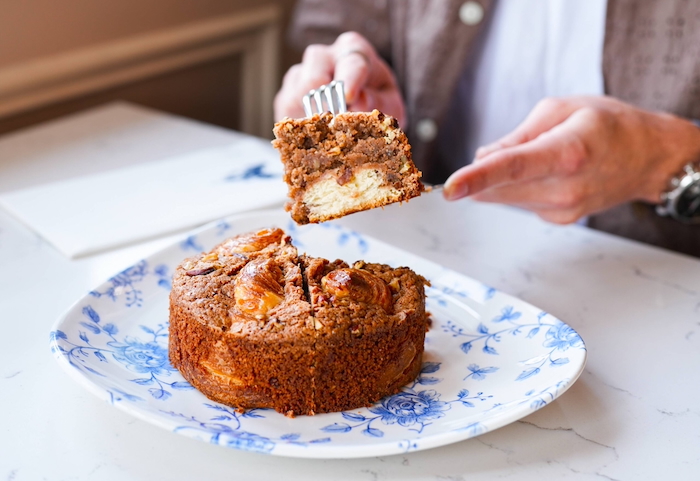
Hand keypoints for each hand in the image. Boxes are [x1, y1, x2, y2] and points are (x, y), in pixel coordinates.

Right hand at [274, 32, 405, 124]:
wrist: (358, 115)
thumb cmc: (377, 102)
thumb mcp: (389, 103)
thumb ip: (378, 102)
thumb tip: (359, 102)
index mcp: (353, 50)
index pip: (351, 63)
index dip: (350, 80)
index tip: (349, 97)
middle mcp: (323, 57)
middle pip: (315, 75)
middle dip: (326, 102)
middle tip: (338, 122)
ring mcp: (299, 75)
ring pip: (299, 96)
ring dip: (315, 119)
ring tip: (332, 131)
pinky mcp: (285, 97)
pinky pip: (288, 113)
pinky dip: (302, 127)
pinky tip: (316, 133)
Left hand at [443, 96, 699, 223]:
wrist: (649, 157)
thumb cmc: (608, 125)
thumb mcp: (562, 109)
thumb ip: (517, 135)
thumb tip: (481, 159)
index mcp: (567, 152)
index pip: (511, 168)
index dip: (476, 178)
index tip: (449, 189)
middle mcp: (564, 188)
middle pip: (498, 188)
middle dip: (485, 172)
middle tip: (507, 150)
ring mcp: (563, 209)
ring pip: (504, 197)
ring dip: (504, 179)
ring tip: (543, 156)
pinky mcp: (559, 219)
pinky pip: (519, 202)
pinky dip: (520, 187)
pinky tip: (548, 173)